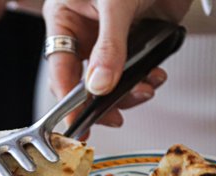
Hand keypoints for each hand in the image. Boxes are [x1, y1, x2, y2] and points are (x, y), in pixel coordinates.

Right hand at [43, 0, 191, 126]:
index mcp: (65, 19)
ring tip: (146, 90)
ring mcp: (111, 38)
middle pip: (84, 82)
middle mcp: (85, 32)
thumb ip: (108, 47)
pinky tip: (155, 77)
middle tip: (116, 117)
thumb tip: (99, 86)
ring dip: (129, 93)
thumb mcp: (114, 5)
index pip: (60, 69)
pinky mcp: (136, 40)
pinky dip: (146, 79)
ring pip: (111, 81)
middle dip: (103, 101)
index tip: (76, 124)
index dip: (68, 100)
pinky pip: (135, 70)